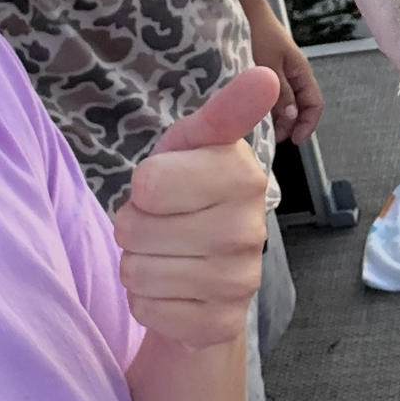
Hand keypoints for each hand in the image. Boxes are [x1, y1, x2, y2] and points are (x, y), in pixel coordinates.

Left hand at [113, 65, 278, 345]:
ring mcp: (241, 282)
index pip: (148, 184)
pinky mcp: (222, 324)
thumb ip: (224, 111)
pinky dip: (147, 302)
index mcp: (243, 176)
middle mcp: (250, 230)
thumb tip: (266, 76)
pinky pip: (148, 311)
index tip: (165, 185)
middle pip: (134, 229)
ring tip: (166, 254)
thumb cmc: (190, 194)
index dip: (142, 186)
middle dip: (133, 226)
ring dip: (137, 264)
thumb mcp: (194, 145)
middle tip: (161, 224)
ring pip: (137, 273)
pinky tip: (173, 289)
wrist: (207, 268)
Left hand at [238, 0, 323, 142]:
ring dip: (276, 118)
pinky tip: (251, 112)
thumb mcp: (268, 66)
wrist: (243, 8)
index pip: (315, 104)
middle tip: (271, 138)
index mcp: (300, 72)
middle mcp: (293, 74)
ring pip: (284, 103)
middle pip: (299, 107)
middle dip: (289, 125)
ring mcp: (278, 73)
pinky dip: (265, 107)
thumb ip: (280, 92)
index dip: (307, 125)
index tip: (292, 141)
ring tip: (260, 129)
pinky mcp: (264, 72)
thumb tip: (291, 119)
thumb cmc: (257, 33)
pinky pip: (270, 95)